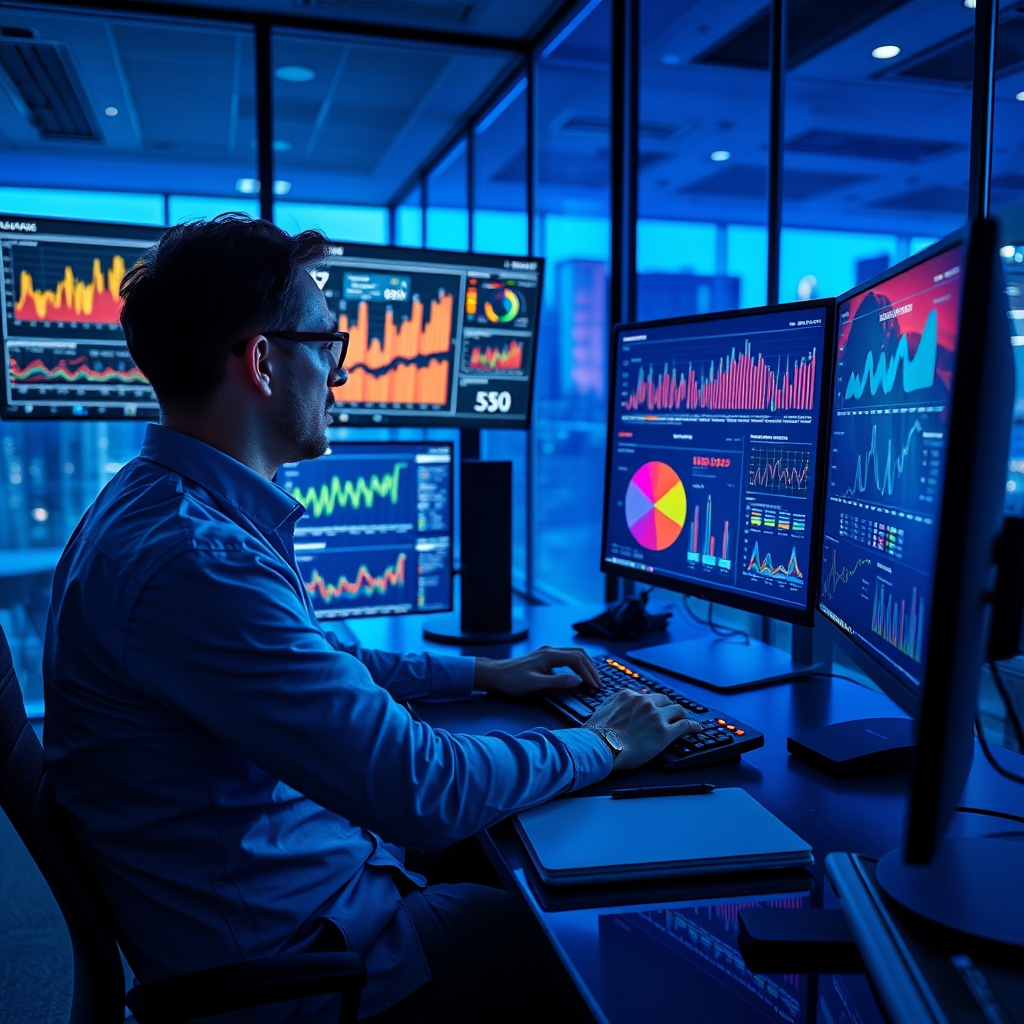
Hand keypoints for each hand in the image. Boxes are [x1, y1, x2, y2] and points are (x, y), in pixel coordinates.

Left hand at [474, 646, 598, 697]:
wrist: (494, 675)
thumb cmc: (511, 680)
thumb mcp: (535, 684)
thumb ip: (557, 682)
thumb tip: (578, 681)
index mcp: (549, 654)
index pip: (576, 660)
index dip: (588, 672)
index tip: (594, 685)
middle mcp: (550, 650)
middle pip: (578, 654)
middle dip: (590, 668)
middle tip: (598, 682)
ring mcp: (547, 653)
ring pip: (572, 655)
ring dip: (584, 665)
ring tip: (592, 679)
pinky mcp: (544, 659)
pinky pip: (566, 659)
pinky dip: (576, 666)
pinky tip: (577, 675)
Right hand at [586, 690, 701, 770]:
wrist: (601, 746)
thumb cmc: (596, 734)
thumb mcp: (601, 710)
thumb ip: (613, 704)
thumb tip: (616, 706)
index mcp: (628, 695)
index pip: (647, 696)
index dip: (654, 703)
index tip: (658, 707)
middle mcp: (644, 702)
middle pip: (664, 700)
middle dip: (670, 706)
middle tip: (673, 713)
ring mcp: (656, 716)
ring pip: (677, 710)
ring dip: (683, 714)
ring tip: (687, 719)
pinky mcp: (664, 732)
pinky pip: (684, 725)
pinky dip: (693, 725)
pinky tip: (696, 728)